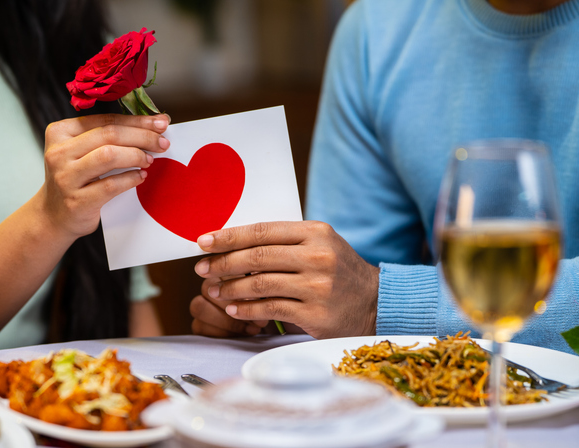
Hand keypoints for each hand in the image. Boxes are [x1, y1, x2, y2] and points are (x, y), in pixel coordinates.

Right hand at [39, 113, 169, 238]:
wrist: (53, 216)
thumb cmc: (74, 180)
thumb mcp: (80, 152)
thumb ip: (106, 138)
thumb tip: (149, 126)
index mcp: (60, 133)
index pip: (105, 120)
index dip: (136, 120)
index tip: (160, 122)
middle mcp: (59, 153)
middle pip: (109, 134)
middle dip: (142, 136)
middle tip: (161, 142)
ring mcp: (66, 177)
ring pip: (108, 156)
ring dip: (136, 156)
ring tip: (150, 160)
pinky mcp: (77, 201)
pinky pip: (110, 185)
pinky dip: (130, 179)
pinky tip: (140, 177)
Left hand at [189, 221, 379, 338]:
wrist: (376, 303)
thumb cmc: (338, 271)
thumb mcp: (319, 245)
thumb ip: (284, 241)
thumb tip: (233, 242)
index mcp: (315, 232)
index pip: (262, 231)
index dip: (228, 236)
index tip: (203, 241)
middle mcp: (317, 256)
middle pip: (257, 256)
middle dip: (223, 263)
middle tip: (201, 269)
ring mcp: (317, 286)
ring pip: (260, 283)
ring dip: (230, 288)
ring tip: (214, 291)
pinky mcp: (315, 314)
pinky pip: (270, 309)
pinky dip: (246, 309)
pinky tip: (234, 309)